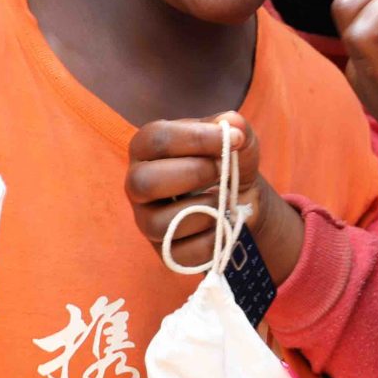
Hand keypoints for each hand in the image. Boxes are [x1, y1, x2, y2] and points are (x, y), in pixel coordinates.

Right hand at [127, 112, 307, 282]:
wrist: (240, 199)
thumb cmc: (226, 161)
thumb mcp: (235, 138)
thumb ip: (234, 126)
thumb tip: (233, 123)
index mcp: (147, 147)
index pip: (156, 139)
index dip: (197, 138)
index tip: (234, 139)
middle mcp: (137, 182)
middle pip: (143, 182)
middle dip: (193, 174)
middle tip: (222, 170)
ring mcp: (146, 219)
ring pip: (157, 223)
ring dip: (203, 211)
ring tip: (223, 200)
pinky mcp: (163, 250)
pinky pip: (179, 254)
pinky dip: (210, 240)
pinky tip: (222, 225)